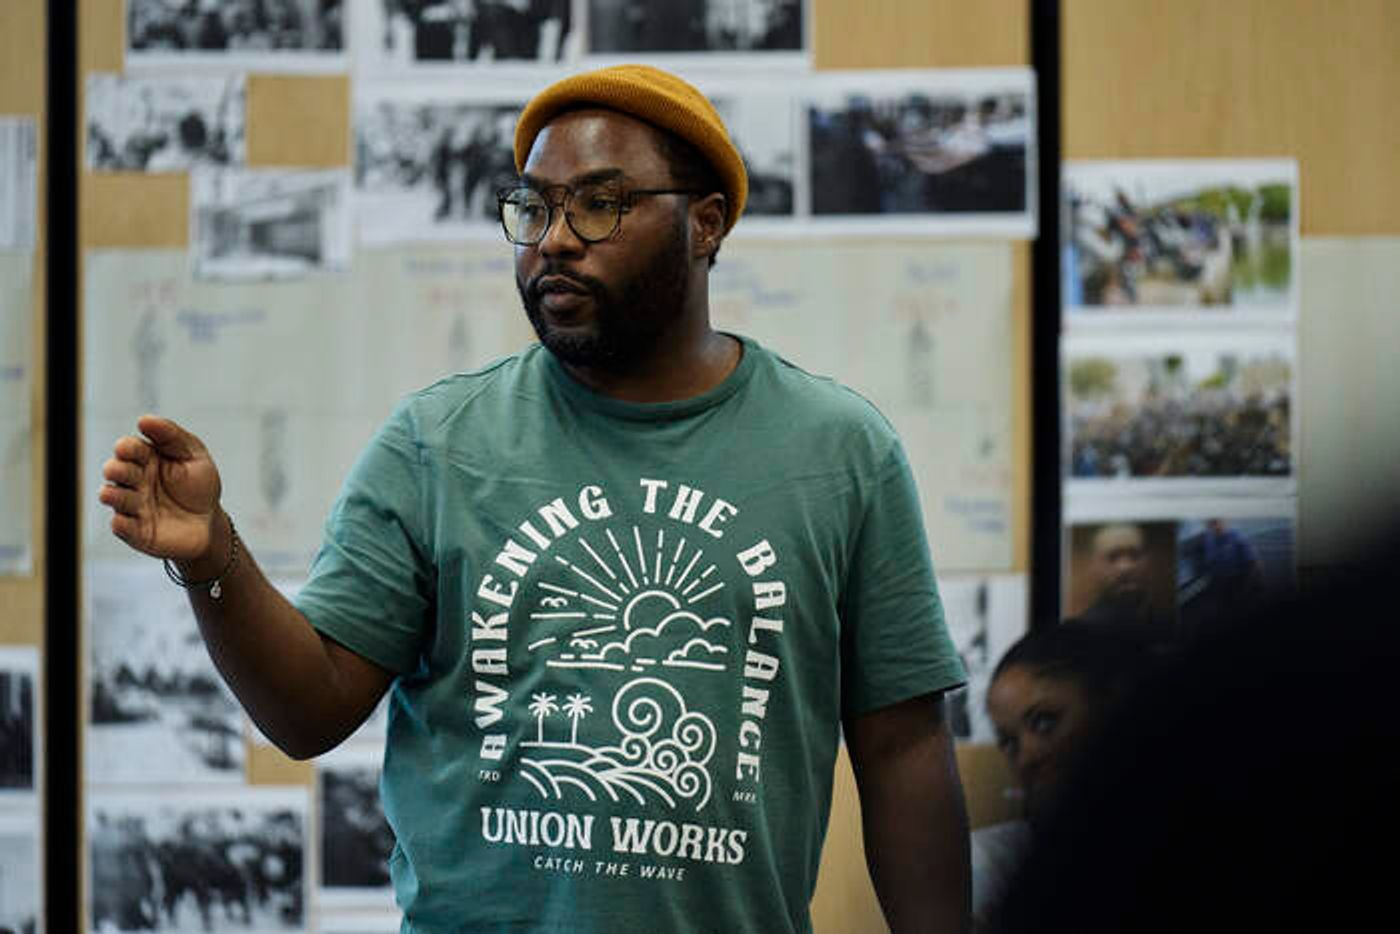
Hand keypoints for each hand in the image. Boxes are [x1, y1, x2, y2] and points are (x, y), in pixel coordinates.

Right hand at [99, 415, 223, 561]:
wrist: (210, 522)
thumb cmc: (199, 484)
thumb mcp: (193, 454)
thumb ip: (171, 436)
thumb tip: (144, 419)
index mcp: (145, 459)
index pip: (130, 449)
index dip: (127, 448)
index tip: (128, 448)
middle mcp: (134, 481)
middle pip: (118, 471)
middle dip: (116, 469)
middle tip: (116, 469)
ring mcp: (133, 506)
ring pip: (115, 498)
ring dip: (112, 495)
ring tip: (110, 493)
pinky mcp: (136, 531)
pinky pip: (123, 527)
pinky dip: (121, 524)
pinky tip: (121, 520)